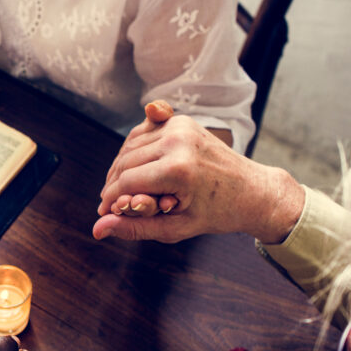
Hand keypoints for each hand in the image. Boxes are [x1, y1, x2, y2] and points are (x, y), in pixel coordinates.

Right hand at [92, 101, 303, 243]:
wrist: (252, 190)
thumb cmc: (216, 213)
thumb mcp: (175, 228)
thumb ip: (134, 227)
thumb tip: (98, 228)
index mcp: (178, 170)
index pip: (125, 183)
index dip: (110, 201)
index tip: (105, 214)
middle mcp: (177, 142)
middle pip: (123, 163)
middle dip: (113, 185)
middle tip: (113, 204)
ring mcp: (180, 127)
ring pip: (128, 146)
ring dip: (119, 168)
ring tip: (122, 189)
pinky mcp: (181, 121)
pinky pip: (142, 132)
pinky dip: (132, 149)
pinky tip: (132, 166)